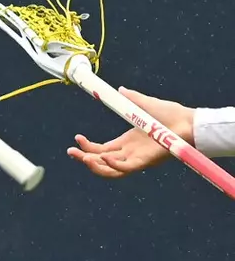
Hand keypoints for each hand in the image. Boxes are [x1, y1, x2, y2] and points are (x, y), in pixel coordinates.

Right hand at [67, 88, 194, 178]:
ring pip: (110, 170)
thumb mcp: (145, 104)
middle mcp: (130, 153)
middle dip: (83, 158)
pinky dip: (112, 165)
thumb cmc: (172, 115)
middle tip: (70, 151)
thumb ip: (132, 98)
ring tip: (82, 157)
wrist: (190, 123)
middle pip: (101, 162)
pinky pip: (125, 168)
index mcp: (127, 142)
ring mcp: (137, 158)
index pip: (101, 149)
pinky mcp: (145, 161)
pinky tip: (102, 157)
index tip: (77, 138)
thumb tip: (121, 90)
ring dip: (94, 166)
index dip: (88, 147)